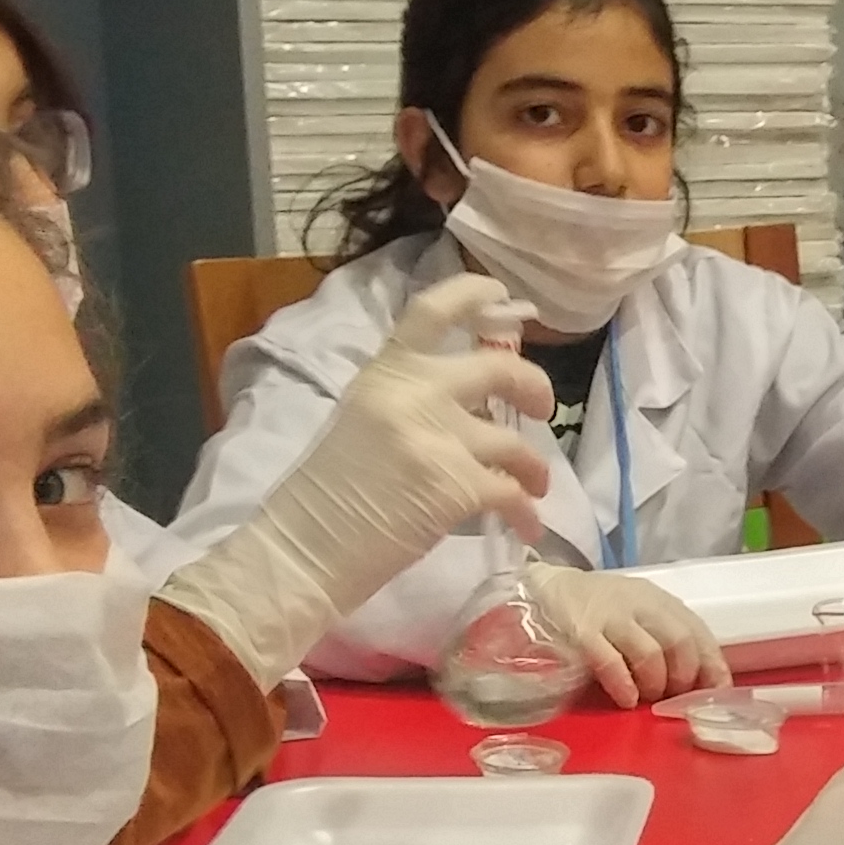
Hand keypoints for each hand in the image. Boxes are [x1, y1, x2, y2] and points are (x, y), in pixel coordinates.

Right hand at [157, 272, 556, 686]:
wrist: (303, 551)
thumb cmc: (324, 497)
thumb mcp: (362, 422)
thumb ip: (409, 402)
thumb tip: (466, 408)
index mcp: (383, 372)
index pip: (432, 310)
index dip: (474, 293)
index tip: (502, 297)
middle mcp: (413, 393)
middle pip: (499, 368)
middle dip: (533, 386)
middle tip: (540, 409)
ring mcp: (438, 437)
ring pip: (515, 443)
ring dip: (534, 467)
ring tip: (535, 487)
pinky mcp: (457, 484)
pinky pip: (513, 492)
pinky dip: (526, 511)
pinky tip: (525, 526)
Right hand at [519, 562, 723, 706]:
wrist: (546, 587)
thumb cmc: (600, 608)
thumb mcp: (639, 615)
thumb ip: (665, 640)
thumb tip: (697, 681)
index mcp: (660, 602)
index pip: (699, 633)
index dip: (712, 666)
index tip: (715, 694)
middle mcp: (641, 605)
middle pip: (680, 643)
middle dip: (682, 677)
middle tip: (670, 696)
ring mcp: (611, 617)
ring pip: (650, 653)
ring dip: (655, 683)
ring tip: (646, 698)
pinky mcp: (582, 632)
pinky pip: (611, 662)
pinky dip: (624, 685)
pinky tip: (626, 699)